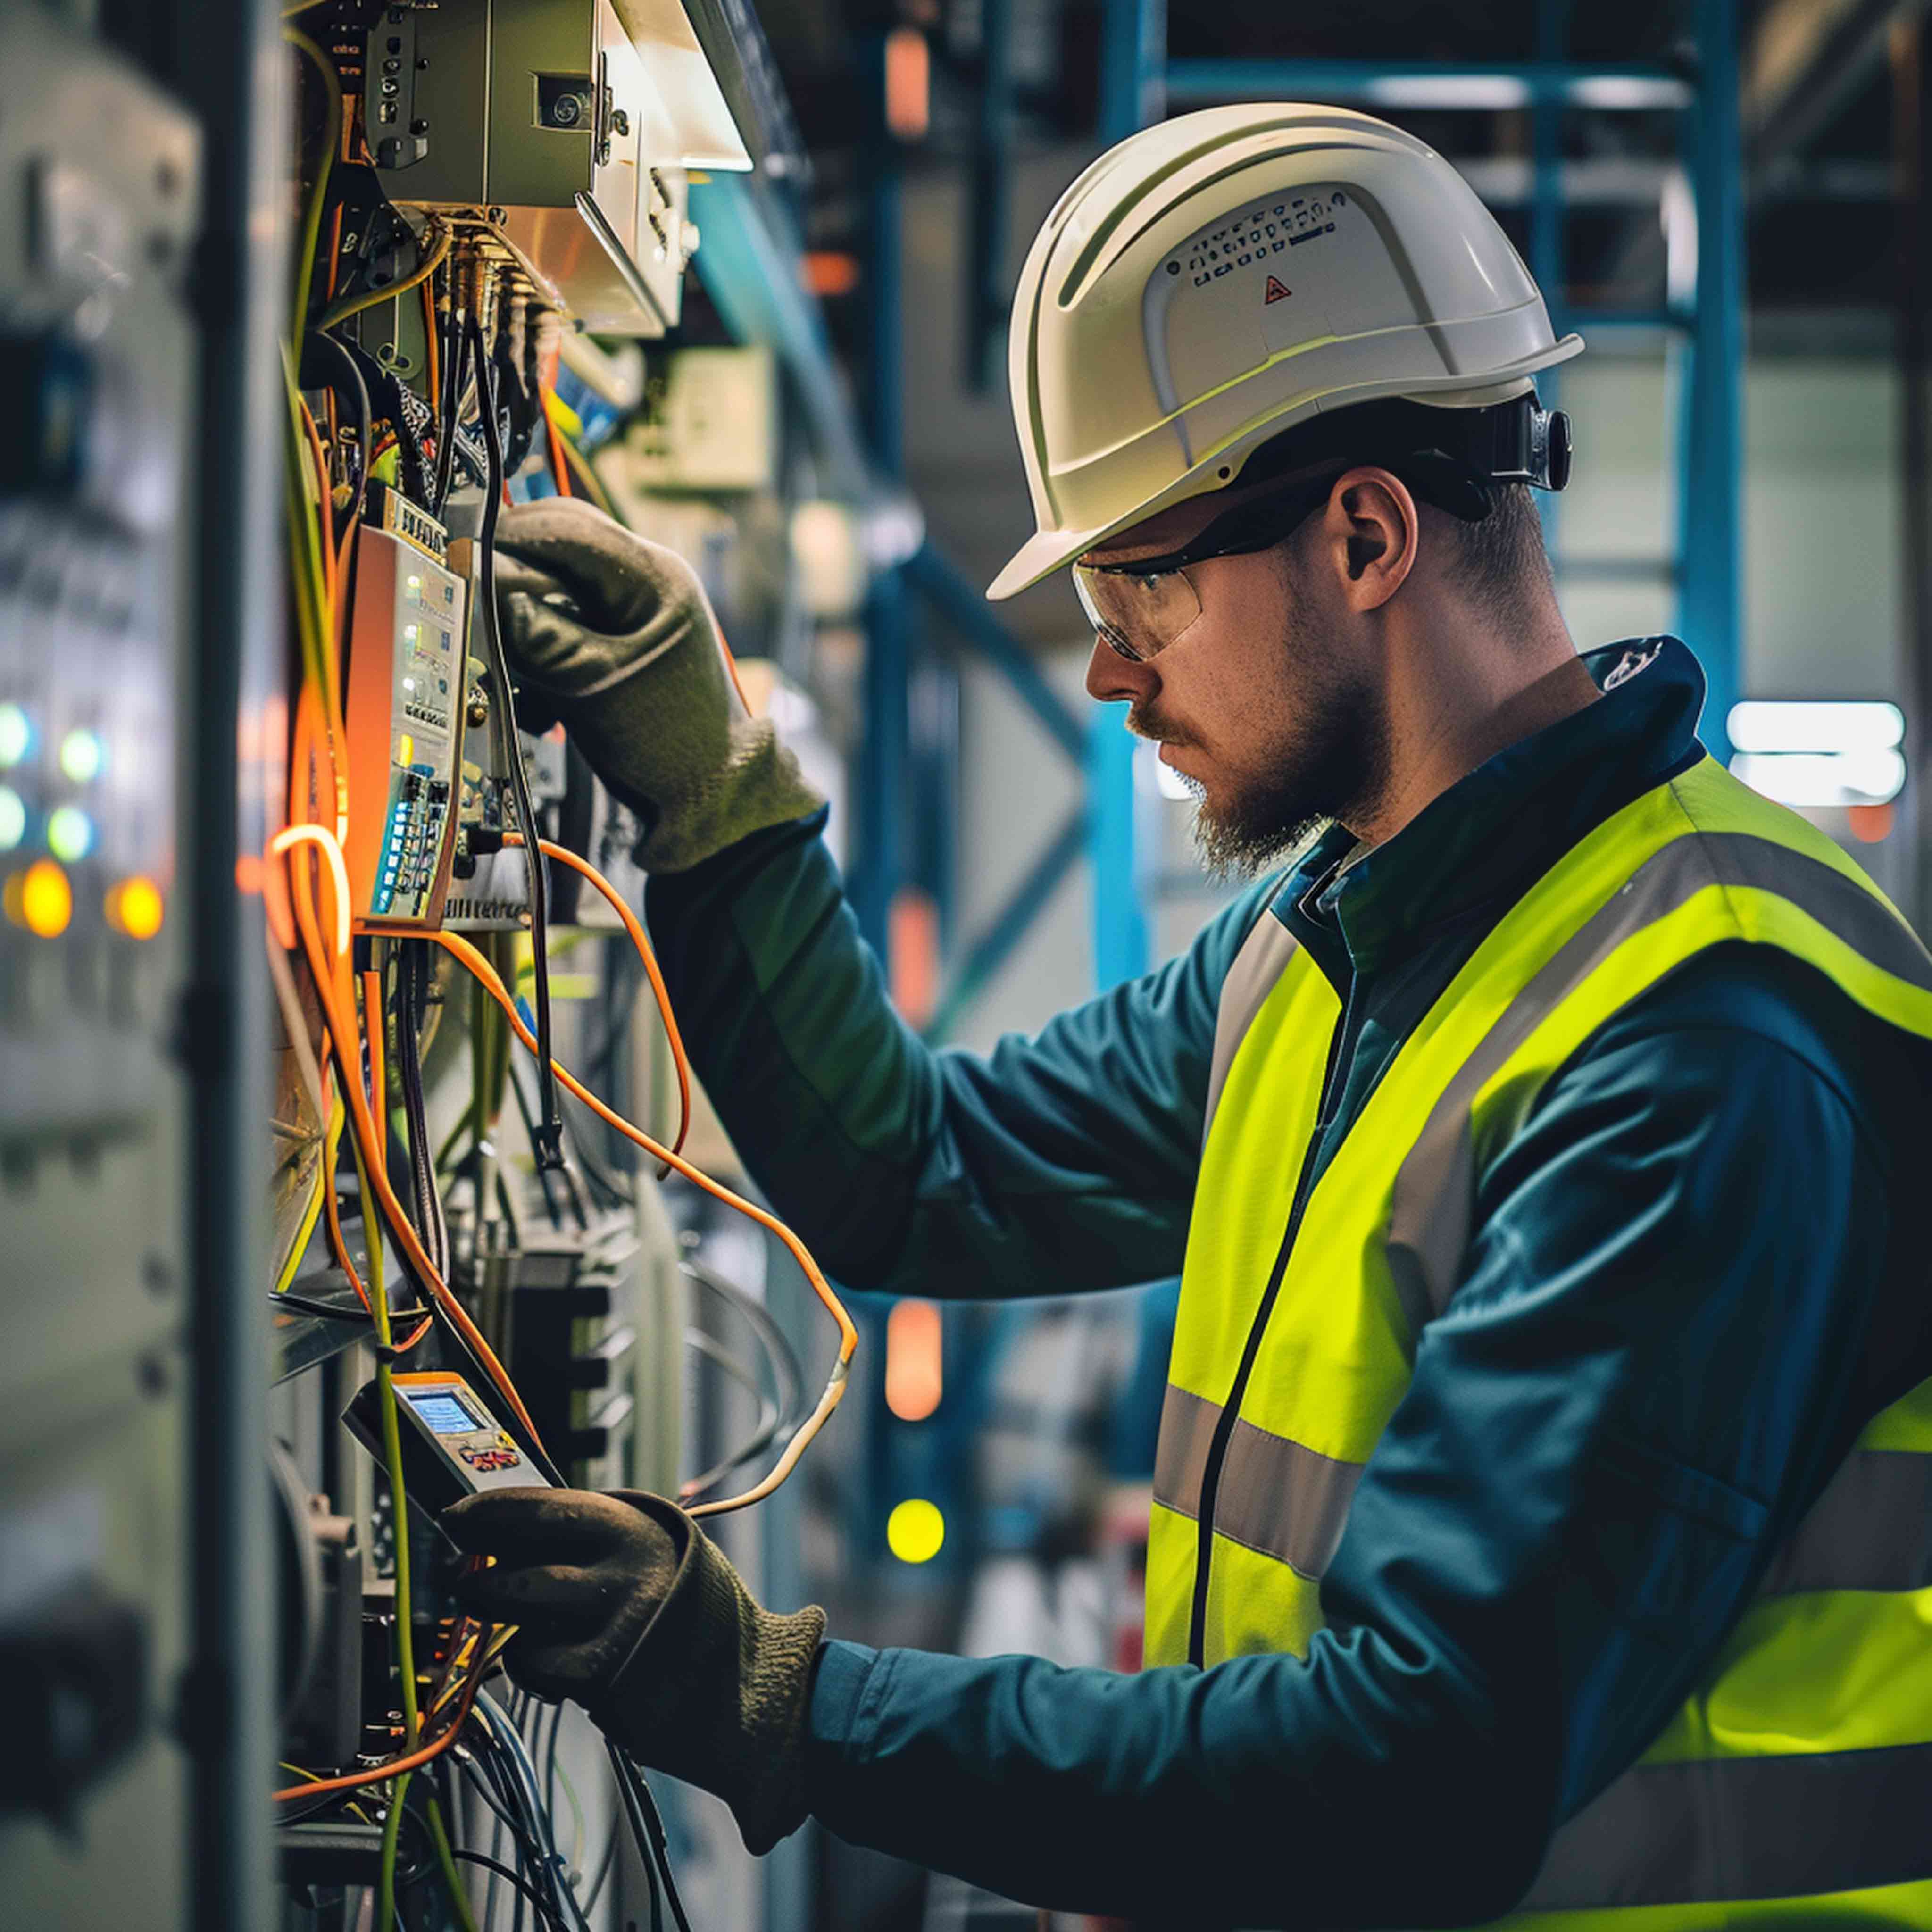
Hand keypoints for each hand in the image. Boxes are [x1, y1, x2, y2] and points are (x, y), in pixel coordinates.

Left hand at [442, 1487, 825, 1852]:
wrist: (749, 1678)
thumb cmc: (689, 1610)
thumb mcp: (653, 1550)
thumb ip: (592, 1538)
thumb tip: (505, 1532)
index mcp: (635, 1525)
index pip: (542, 1505)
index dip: (489, 1511)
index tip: (455, 1518)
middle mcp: (625, 1567)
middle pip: (520, 1564)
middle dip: (477, 1576)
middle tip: (462, 1579)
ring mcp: (616, 1622)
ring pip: (522, 1617)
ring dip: (504, 1623)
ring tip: (518, 1625)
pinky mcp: (608, 1673)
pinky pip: (538, 1665)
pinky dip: (533, 1665)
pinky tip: (556, 1664)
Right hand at [491, 497, 824, 871]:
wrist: (708, 802)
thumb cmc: (670, 749)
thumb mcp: (591, 687)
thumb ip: (536, 634)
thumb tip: (481, 584)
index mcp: (656, 578)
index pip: (566, 528)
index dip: (507, 539)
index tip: (461, 558)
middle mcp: (648, 583)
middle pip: (557, 549)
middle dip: (512, 580)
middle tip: (474, 609)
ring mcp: (635, 613)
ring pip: (555, 589)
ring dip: (523, 625)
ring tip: (510, 671)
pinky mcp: (620, 644)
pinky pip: (565, 626)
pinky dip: (541, 655)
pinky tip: (538, 699)